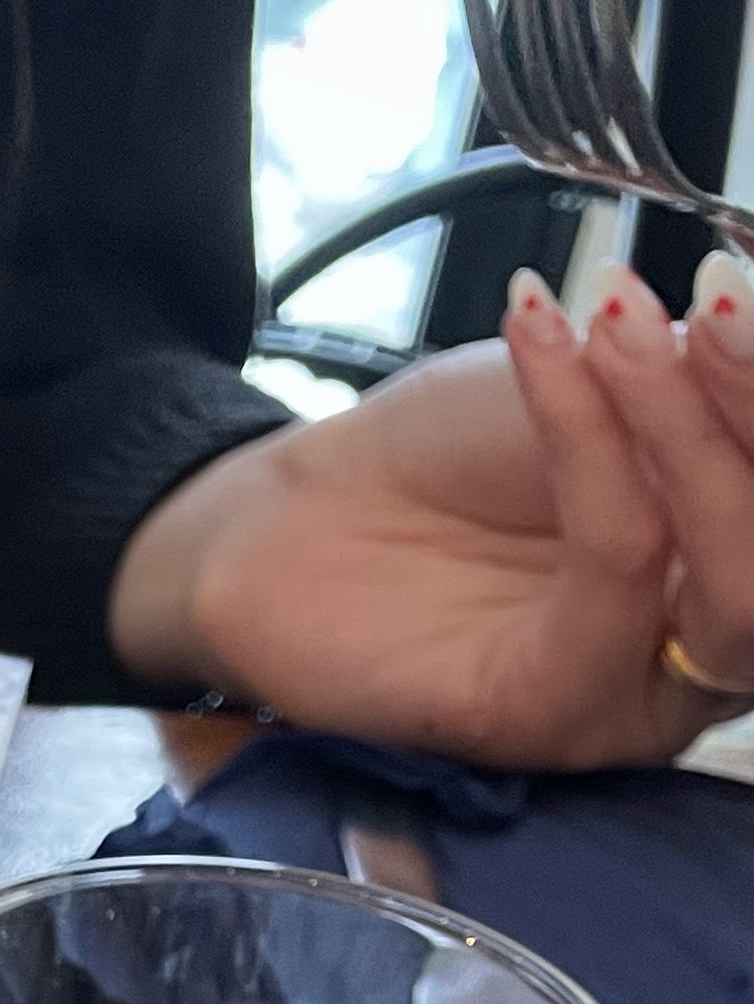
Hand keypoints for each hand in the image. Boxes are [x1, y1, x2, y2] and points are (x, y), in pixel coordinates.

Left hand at [108, 255, 753, 766]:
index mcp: (729, 562)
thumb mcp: (602, 384)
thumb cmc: (447, 461)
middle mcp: (704, 647)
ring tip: (618, 322)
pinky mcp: (547, 720)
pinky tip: (549, 353)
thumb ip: (693, 378)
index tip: (736, 284)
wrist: (295, 520)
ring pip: (737, 597)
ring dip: (690, 437)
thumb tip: (746, 315)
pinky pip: (613, 582)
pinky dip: (593, 452)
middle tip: (716, 303)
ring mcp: (633, 697)